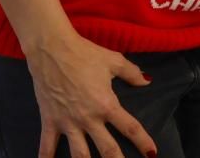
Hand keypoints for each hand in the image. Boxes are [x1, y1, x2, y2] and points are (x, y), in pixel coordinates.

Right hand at [24, 28, 155, 157]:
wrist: (52, 51)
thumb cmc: (85, 54)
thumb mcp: (114, 61)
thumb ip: (132, 73)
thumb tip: (147, 82)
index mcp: (107, 104)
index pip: (130, 127)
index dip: (143, 142)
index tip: (152, 153)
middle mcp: (88, 118)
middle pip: (107, 149)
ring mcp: (68, 123)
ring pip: (79, 155)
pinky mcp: (50, 122)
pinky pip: (47, 147)